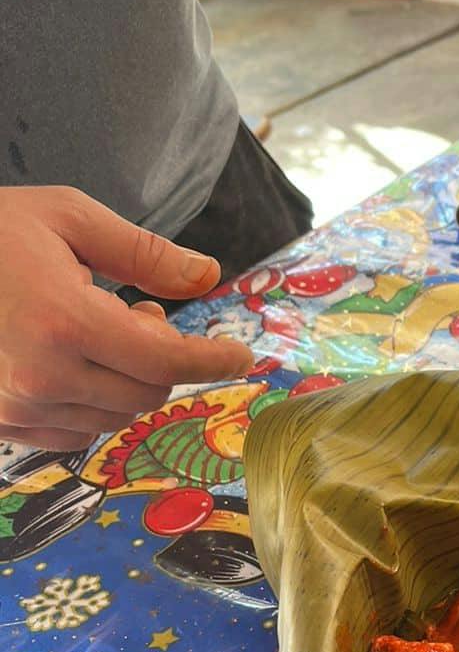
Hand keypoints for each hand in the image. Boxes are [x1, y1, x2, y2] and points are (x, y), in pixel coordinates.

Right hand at [0, 187, 253, 452]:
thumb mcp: (68, 218)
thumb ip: (145, 253)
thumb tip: (208, 275)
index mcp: (65, 322)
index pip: (168, 360)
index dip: (213, 360)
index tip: (242, 356)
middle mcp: (41, 375)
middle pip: (146, 392)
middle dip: (163, 359)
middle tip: (144, 314)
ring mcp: (15, 406)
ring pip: (113, 416)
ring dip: (126, 381)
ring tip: (101, 330)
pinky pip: (73, 433)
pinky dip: (91, 404)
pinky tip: (71, 361)